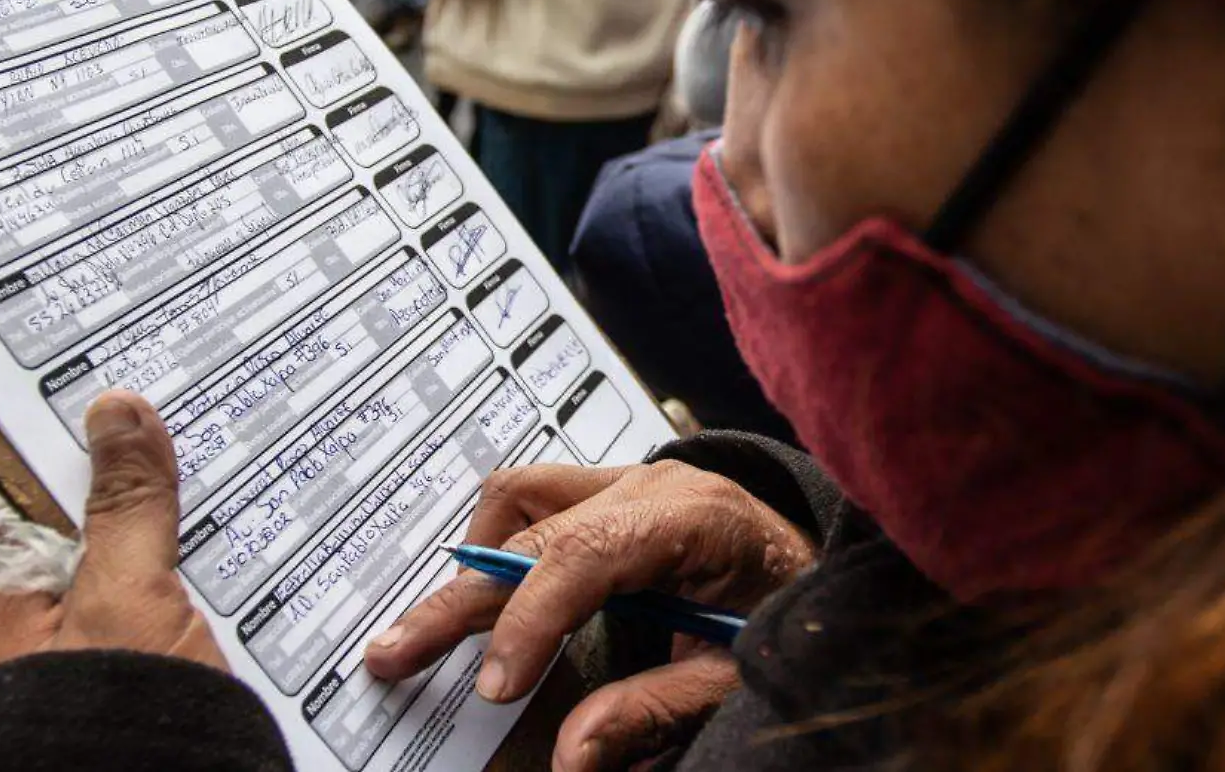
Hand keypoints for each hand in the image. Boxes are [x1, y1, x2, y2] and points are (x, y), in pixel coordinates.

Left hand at [0, 392, 225, 671]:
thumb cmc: (120, 706)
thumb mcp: (125, 591)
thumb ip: (126, 503)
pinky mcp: (152, 668)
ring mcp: (103, 645)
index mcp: (11, 603)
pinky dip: (209, 570)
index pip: (44, 501)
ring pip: (145, 560)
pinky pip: (179, 597)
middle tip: (198, 425)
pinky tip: (246, 538)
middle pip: (102, 527)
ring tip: (234, 469)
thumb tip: (116, 406)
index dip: (88, 452)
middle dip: (146, 486)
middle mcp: (47, 623)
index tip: (134, 404)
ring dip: (186, 527)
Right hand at [363, 461, 815, 771]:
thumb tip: (573, 756)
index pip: (586, 554)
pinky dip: (496, 546)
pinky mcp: (611, 493)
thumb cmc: (801, 606)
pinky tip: (482, 596)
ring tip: (434, 626)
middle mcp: (652, 484)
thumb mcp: (745, 670)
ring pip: (518, 494)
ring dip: (473, 559)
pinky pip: (532, 500)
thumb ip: (659, 708)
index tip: (495, 686)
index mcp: (698, 516)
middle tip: (396, 653)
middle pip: (529, 527)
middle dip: (459, 599)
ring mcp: (627, 481)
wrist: (829, 559)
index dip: (530, 619)